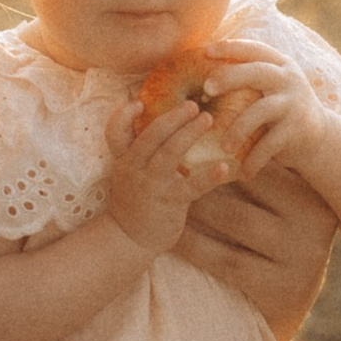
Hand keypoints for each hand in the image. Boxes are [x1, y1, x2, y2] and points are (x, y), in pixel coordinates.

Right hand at [102, 95, 225, 256]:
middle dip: (172, 117)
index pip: (115, 132)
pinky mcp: (170, 202)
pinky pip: (192, 186)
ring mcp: (152, 185)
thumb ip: (140, 149)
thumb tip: (165, 120)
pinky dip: (209, 175)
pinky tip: (225, 166)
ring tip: (208, 119)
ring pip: (168, 153)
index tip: (140, 102)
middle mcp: (134, 168)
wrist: (129, 238)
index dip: (124, 115)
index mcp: (124, 158)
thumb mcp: (129, 172)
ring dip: (189, 133)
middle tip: (193, 105)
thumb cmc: (136, 199)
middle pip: (150, 136)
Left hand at [175, 157, 338, 340]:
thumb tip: (220, 129)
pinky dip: (195, 245)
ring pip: (235, 222)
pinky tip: (173, 235)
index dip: (225, 157)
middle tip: (173, 165)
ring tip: (167, 193)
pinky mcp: (275, 286)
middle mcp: (312, 226)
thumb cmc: (279, 236)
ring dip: (196, 208)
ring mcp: (297, 258)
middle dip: (206, 179)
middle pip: (250, 189)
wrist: (293, 294)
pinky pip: (225, 260)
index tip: (192, 145)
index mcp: (314, 198)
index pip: (264, 168)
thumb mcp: (284, 205)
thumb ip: (265, 174)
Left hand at [199, 40, 336, 187]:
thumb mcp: (268, 88)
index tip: (205, 51)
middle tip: (206, 89)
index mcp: (278, 64)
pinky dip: (255, 160)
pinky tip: (243, 173)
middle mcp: (288, 79)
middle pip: (257, 72)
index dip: (230, 47)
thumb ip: (246, 79)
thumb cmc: (278, 110)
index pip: (253, 49)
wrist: (318, 137)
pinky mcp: (297, 129)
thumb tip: (199, 79)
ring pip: (261, 110)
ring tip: (224, 147)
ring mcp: (294, 103)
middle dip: (230, 77)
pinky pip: (271, 143)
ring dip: (239, 129)